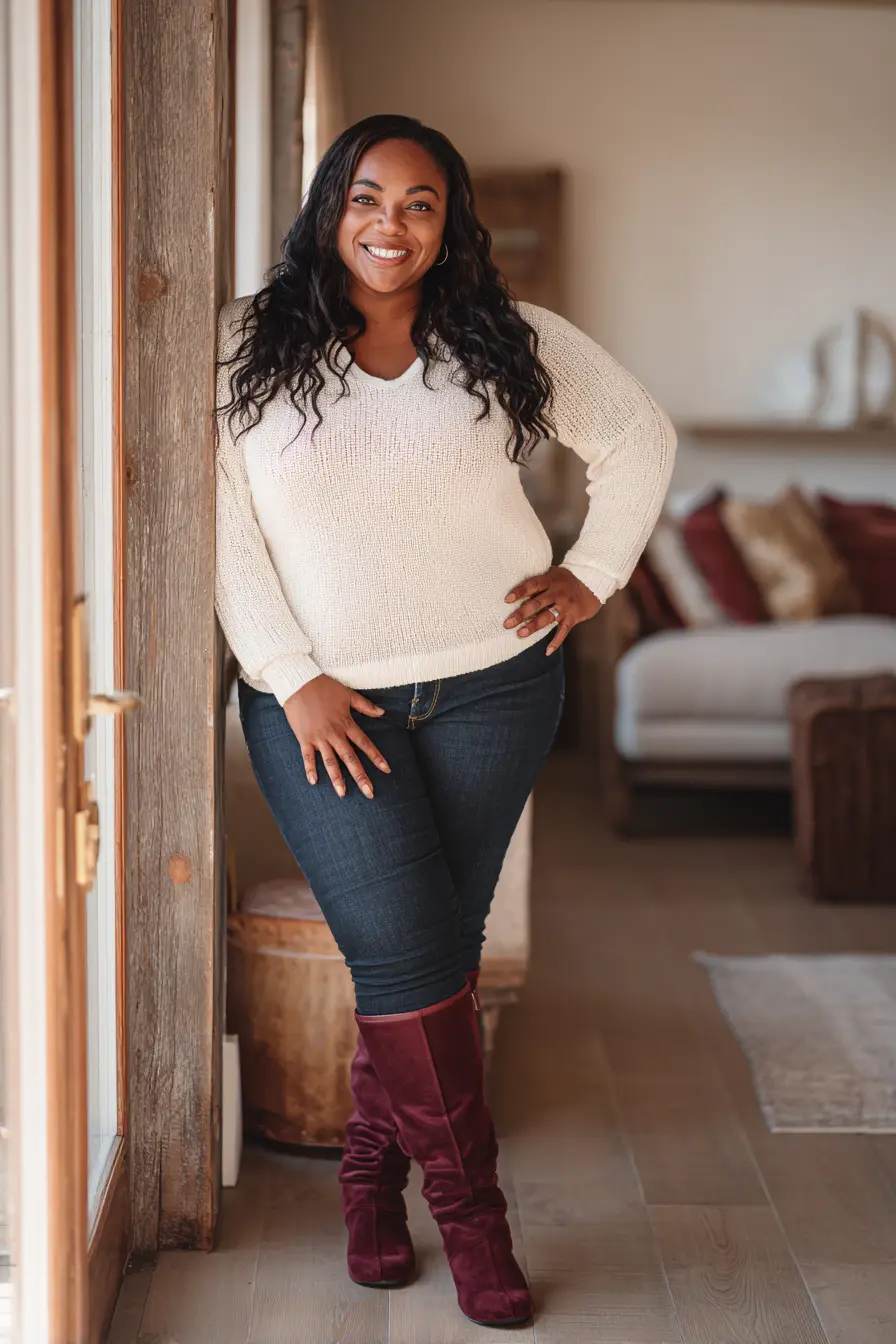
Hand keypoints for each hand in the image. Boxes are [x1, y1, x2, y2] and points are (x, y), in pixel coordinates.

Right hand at [283, 675, 391, 798]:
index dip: (376, 757)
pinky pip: (307, 757)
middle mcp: (334, 733)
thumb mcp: (348, 694)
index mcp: (346, 723)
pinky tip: (314, 782)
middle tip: (369, 793)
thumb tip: (382, 713)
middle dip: (360, 776)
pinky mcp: (304, 738)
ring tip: (343, 793)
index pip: (365, 744)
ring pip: (330, 762)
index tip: (386, 770)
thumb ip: (365, 706)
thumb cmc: (324, 687)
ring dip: (337, 778)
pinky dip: (310, 769)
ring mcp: (318, 737)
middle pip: (350, 758)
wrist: (298, 683)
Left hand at [504, 565, 600, 653]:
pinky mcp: (573, 617)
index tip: (507, 600)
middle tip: (507, 623)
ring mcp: (565, 606)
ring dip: (533, 626)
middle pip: (537, 603)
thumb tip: (516, 588)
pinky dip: (556, 642)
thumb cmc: (567, 579)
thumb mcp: (553, 573)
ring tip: (520, 634)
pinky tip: (547, 651)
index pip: (532, 585)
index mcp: (550, 580)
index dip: (520, 592)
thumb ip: (539, 581)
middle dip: (521, 614)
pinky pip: (563, 631)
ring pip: (547, 617)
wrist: (592, 583)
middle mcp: (557, 593)